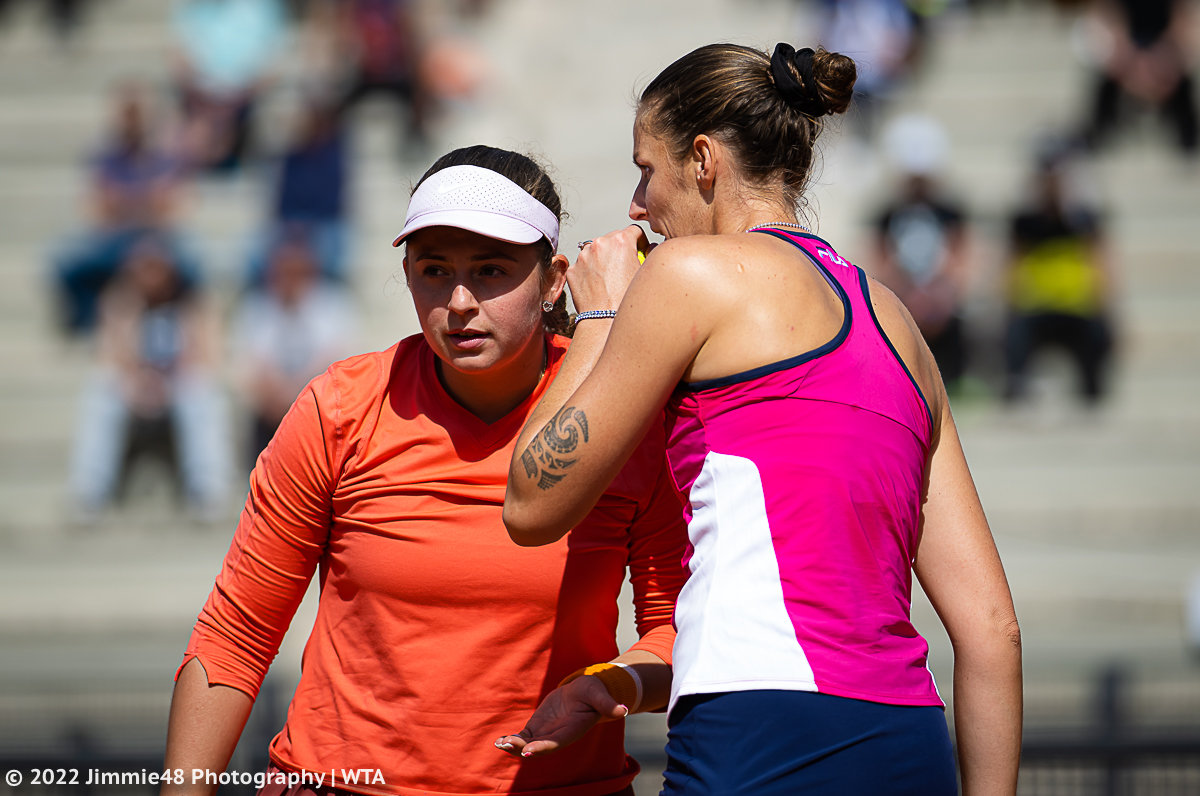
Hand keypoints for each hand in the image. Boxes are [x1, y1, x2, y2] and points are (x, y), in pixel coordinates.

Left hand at [493, 675, 628, 757]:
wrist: (584, 692)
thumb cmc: (594, 692)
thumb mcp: (599, 695)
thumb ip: (608, 705)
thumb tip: (623, 710)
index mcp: (572, 730)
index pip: (556, 742)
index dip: (542, 747)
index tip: (528, 751)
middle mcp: (557, 736)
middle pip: (538, 746)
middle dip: (522, 748)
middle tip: (507, 745)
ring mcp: (546, 733)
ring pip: (528, 744)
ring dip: (515, 746)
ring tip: (501, 743)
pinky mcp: (538, 728)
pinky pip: (523, 737)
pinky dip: (513, 740)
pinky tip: (500, 741)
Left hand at [570, 225, 651, 313]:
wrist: (605, 322)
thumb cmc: (627, 302)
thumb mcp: (647, 275)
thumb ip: (652, 255)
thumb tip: (652, 249)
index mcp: (621, 241)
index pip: (634, 230)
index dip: (640, 241)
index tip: (640, 251)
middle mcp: (599, 244)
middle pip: (613, 238)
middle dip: (620, 249)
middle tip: (626, 267)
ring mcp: (583, 257)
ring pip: (596, 250)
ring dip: (604, 259)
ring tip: (611, 278)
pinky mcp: (573, 270)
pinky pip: (584, 265)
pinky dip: (591, 272)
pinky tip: (599, 285)